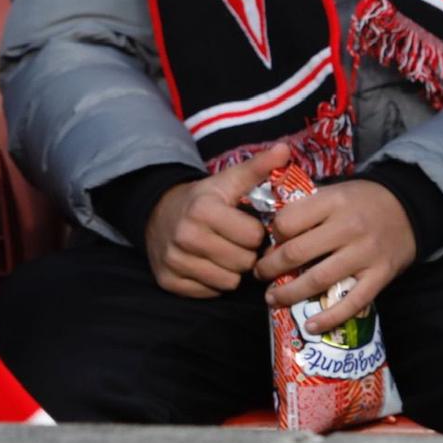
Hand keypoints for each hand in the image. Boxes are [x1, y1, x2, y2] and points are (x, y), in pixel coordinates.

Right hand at [142, 143, 290, 296]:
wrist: (157, 213)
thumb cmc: (203, 198)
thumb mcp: (227, 180)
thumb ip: (258, 167)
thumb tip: (285, 149)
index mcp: (204, 209)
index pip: (253, 237)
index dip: (255, 233)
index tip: (246, 226)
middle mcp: (186, 235)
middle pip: (243, 263)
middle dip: (246, 254)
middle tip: (236, 243)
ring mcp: (175, 260)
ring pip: (228, 282)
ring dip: (231, 271)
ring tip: (224, 253)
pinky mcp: (168, 281)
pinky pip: (210, 293)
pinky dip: (213, 282)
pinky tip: (207, 264)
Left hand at [254, 179, 415, 335]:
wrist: (409, 207)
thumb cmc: (362, 200)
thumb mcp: (334, 192)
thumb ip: (307, 208)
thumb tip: (272, 232)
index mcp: (332, 202)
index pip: (288, 221)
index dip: (272, 234)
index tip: (267, 242)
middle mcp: (347, 228)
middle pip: (297, 253)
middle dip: (270, 267)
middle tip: (259, 273)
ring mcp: (365, 255)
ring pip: (318, 280)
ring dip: (289, 293)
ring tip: (271, 298)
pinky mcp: (380, 277)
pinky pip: (352, 303)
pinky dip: (329, 317)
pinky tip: (311, 326)